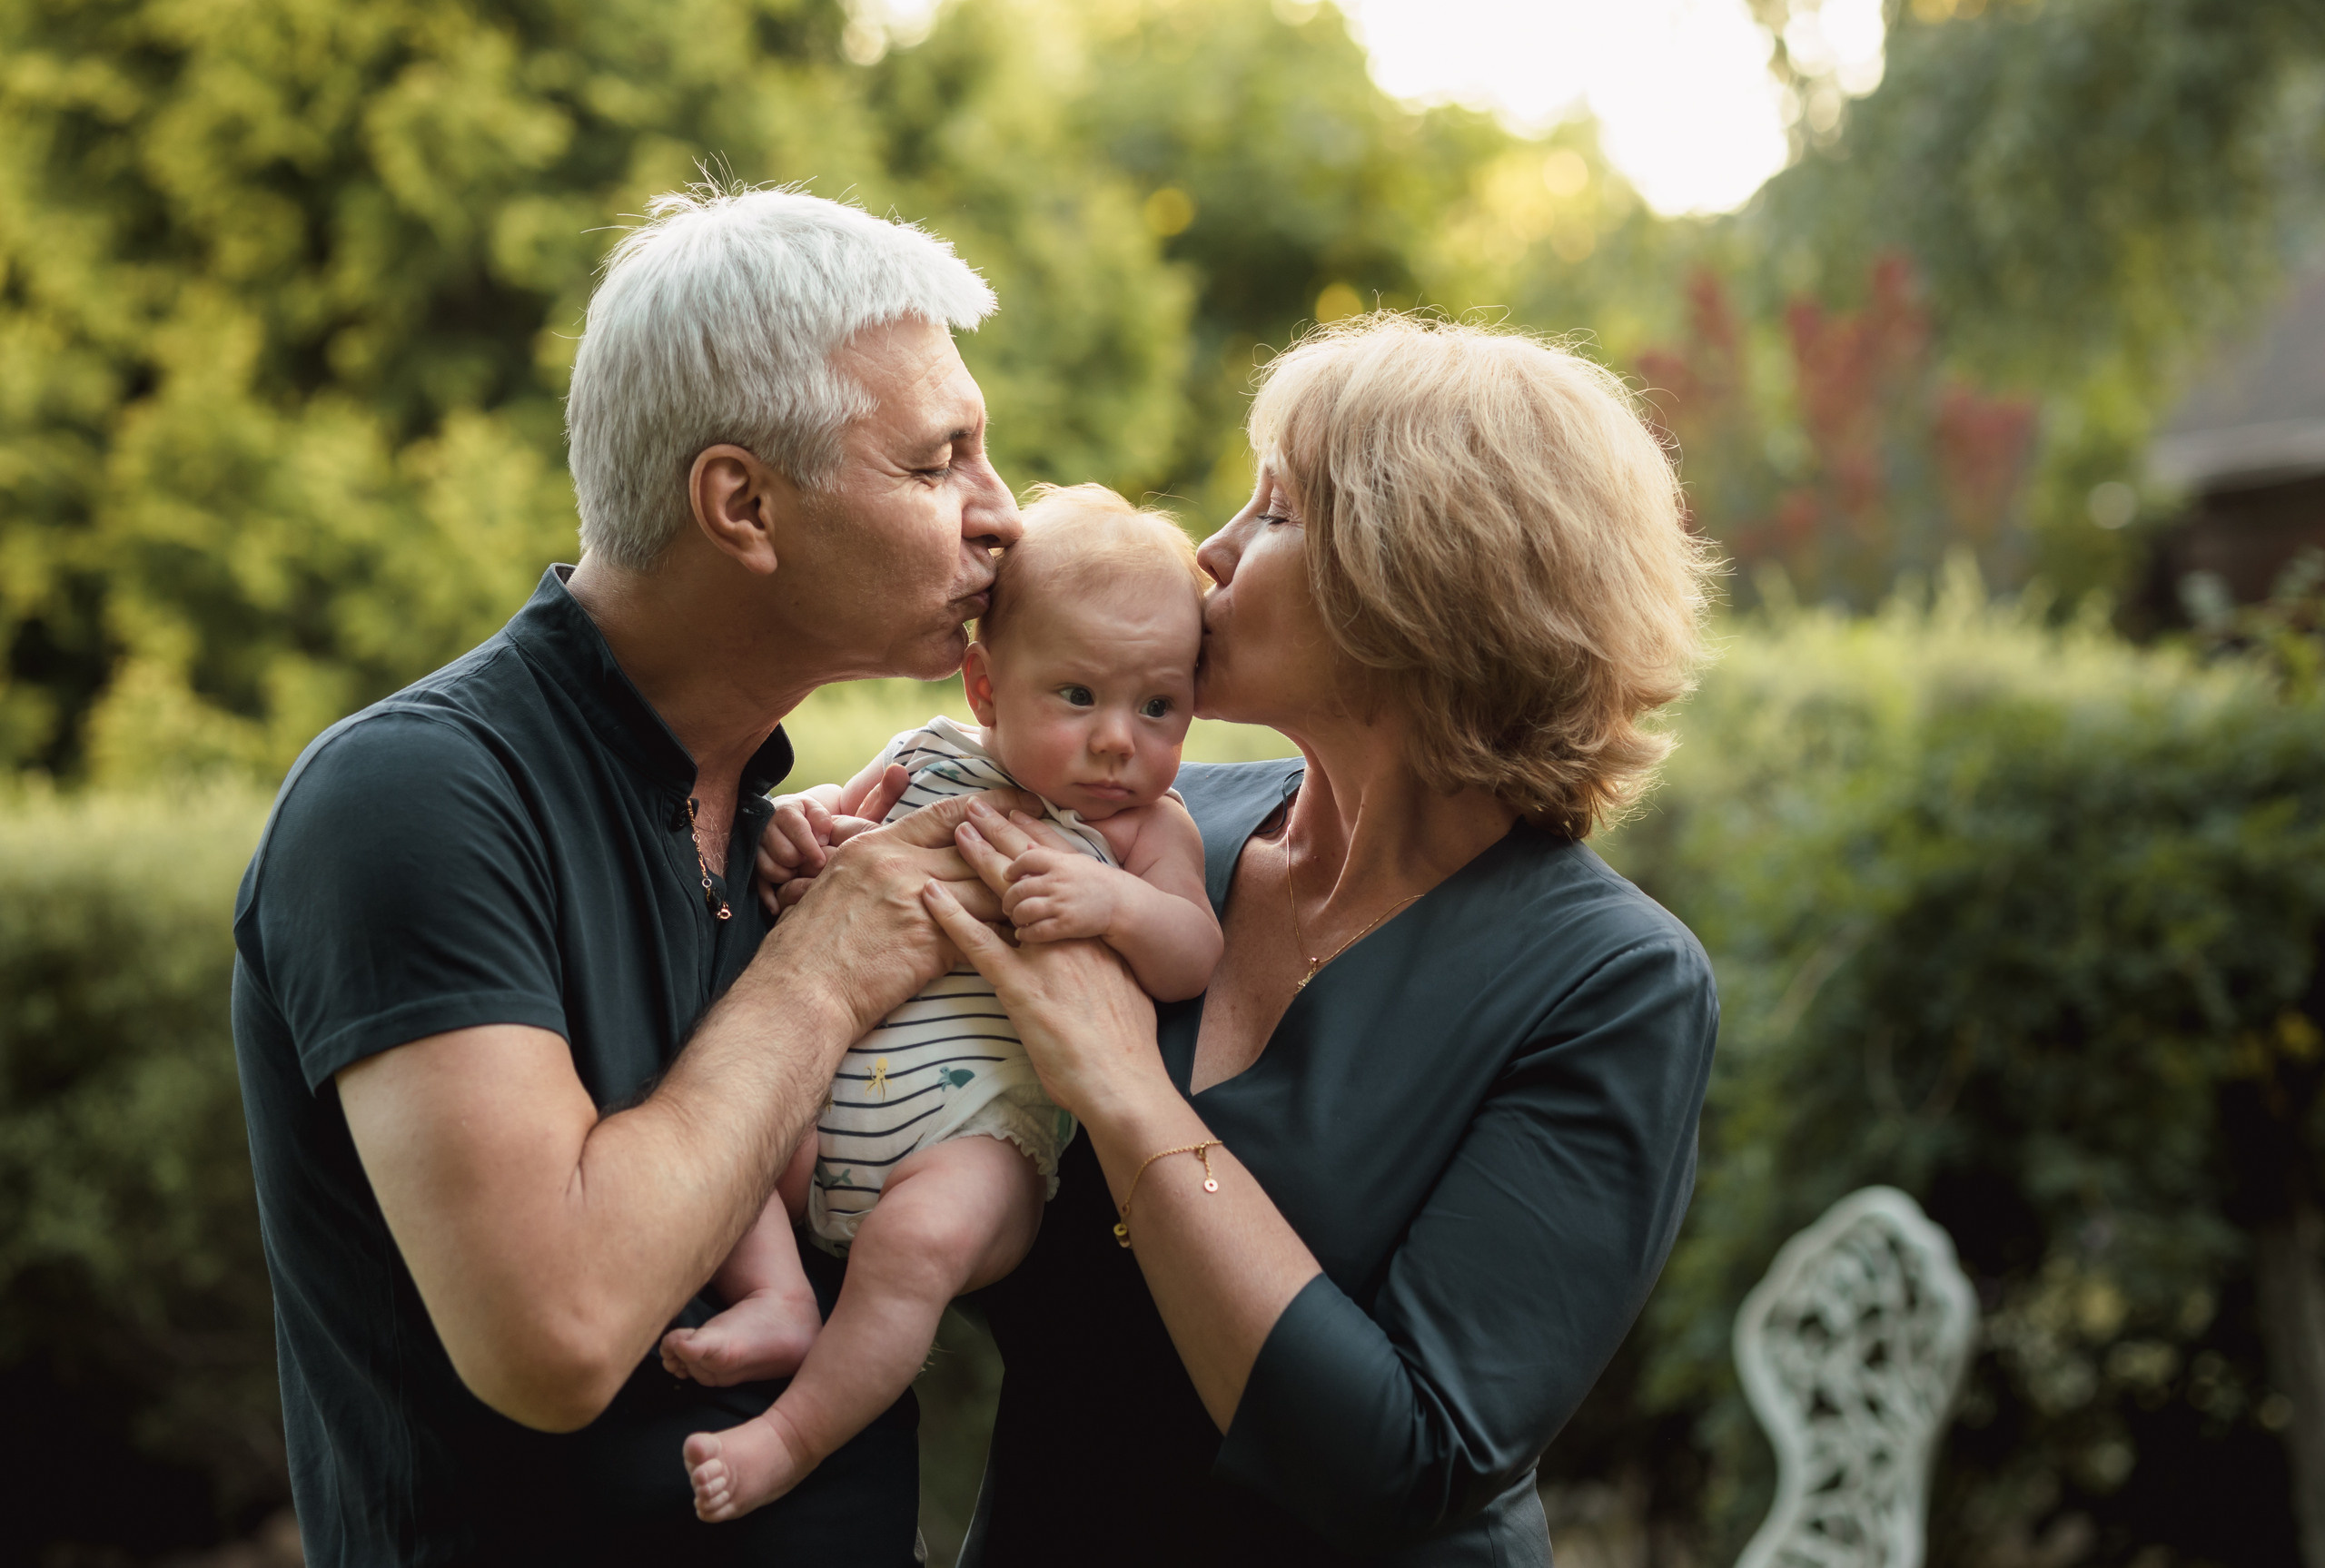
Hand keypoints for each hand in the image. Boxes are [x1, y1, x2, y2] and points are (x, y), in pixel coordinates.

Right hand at [753, 787, 1035, 1035]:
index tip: (1019, 803)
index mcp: (876, 846)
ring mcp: (916, 904)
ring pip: (988, 891)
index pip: (947, 813)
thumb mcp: (835, 882)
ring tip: (1051, 898)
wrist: (800, 992)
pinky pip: (985, 933)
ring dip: (1020, 897)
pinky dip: (1009, 936)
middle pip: (977, 850)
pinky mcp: (930, 944)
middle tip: (1056, 846)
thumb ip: (874, 862)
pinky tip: (1032, 939)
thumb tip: (900, 854)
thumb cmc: (808, 945)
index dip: (990, 806)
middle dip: (1019, 850)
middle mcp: (899, 866)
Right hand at [755, 767, 909, 916]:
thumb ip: (881, 794)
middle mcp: (773, 825)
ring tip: (804, 877)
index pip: (792, 820)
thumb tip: (900, 771)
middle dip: (801, 860)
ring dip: (788, 876)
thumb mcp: (861, 811)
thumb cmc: (845, 830)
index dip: (810, 840)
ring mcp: (763, 847)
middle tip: (818, 866)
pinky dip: (769, 896)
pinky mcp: (757, 868)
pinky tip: (780, 906)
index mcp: (795, 808)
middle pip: (781, 848)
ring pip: (769, 866)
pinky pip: (758, 883)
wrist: (819, 842)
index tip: (824, 848)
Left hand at [925, 802, 1164, 1119]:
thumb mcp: (1124, 987)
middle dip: (1002, 833)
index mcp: (1096, 930)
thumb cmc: (1127, 1043)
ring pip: (1003, 896)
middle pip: (1032, 871)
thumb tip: (1094, 955)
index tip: (1019, 810)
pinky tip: (930, 895)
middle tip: (977, 804)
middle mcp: (1072, 933)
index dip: (1038, 837)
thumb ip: (1103, 961)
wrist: (1124, 1079)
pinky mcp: (1021, 987)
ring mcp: (1046, 957)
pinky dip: (950, 917)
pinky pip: (978, 944)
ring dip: (976, 859)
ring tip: (955, 830)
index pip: (1065, 870)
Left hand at [998, 831, 1125, 942]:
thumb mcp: (1075, 861)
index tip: (1008, 875)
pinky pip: (1037, 931)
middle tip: (1007, 905)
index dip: (1013, 868)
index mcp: (1060, 863)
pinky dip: (1025, 934)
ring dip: (1016, 916)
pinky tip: (1024, 934)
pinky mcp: (1067, 925)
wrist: (1122, 903)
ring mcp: (1062, 904)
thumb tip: (1026, 845)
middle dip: (1009, 899)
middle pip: (1019, 889)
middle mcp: (1058, 882)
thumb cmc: (1097, 880)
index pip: (1026, 859)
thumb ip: (1049, 853)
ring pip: (1024, 911)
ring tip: (1016, 919)